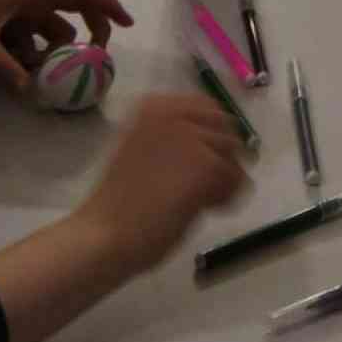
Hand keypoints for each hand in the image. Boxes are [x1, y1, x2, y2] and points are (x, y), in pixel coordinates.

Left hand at [0, 0, 131, 96]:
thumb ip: (5, 70)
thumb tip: (34, 94)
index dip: (106, 3)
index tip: (127, 23)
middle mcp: (28, 2)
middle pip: (73, 11)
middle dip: (88, 32)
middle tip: (95, 59)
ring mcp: (18, 17)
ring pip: (52, 34)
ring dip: (54, 54)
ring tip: (44, 76)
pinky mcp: (7, 31)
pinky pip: (33, 45)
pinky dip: (35, 60)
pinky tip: (19, 75)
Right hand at [73, 92, 252, 278]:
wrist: (104, 234)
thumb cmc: (117, 204)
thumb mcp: (143, 153)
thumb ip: (172, 142)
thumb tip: (209, 147)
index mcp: (152, 106)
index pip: (205, 107)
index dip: (211, 135)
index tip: (202, 161)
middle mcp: (173, 111)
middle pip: (225, 127)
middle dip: (222, 156)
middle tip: (207, 186)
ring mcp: (190, 136)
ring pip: (232, 152)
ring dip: (225, 179)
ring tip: (203, 202)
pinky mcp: (205, 164)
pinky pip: (236, 178)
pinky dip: (227, 197)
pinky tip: (204, 210)